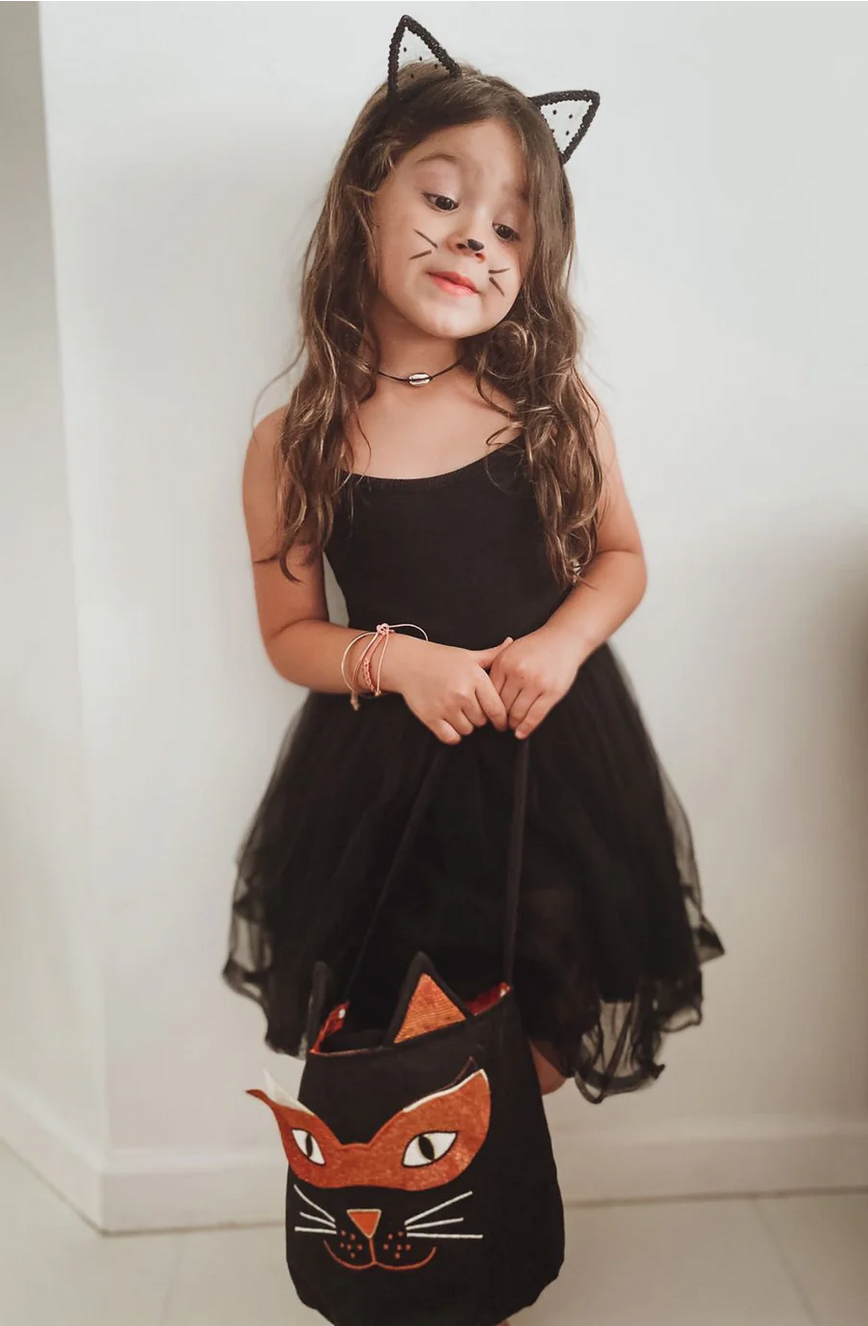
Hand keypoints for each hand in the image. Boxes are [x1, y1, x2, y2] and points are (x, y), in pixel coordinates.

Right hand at [394, 636, 514, 744]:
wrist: (407, 662)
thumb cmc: (440, 658)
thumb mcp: (467, 655)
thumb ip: (491, 654)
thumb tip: (510, 642)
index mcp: (475, 678)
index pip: (497, 709)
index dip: (501, 720)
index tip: (500, 723)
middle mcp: (462, 693)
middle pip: (482, 721)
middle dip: (479, 718)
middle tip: (471, 709)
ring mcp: (446, 706)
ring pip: (467, 730)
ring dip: (465, 726)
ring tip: (459, 713)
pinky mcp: (431, 717)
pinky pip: (450, 738)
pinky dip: (452, 735)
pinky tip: (450, 724)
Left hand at [488, 626, 586, 737]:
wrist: (564, 639)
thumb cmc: (536, 646)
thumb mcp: (510, 651)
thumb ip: (496, 669)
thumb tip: (483, 694)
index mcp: (504, 663)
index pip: (490, 693)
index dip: (488, 707)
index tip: (489, 715)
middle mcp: (518, 673)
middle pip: (502, 705)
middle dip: (500, 718)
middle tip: (500, 725)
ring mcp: (536, 683)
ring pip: (517, 713)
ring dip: (513, 724)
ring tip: (512, 726)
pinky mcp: (551, 692)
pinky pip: (535, 716)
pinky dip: (526, 728)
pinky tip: (521, 733)